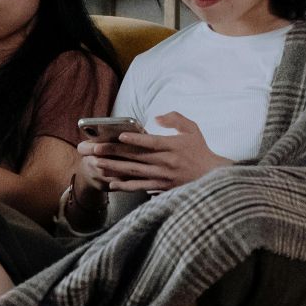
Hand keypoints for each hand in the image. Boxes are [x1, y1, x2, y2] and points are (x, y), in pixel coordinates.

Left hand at [85, 112, 230, 191]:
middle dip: (113, 152)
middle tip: (94, 148)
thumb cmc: (200, 151)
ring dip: (113, 168)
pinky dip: (125, 186)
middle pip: (135, 157)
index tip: (120, 135)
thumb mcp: (192, 129)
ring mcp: (162, 176)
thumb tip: (156, 118)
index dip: (136, 139)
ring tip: (96, 164)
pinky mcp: (161, 187)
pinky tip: (111, 183)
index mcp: (173, 147)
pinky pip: (140, 187)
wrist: (212, 177)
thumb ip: (175, 119)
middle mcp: (166, 162)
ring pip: (134, 172)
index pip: (151, 142)